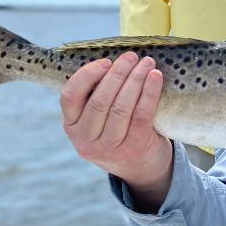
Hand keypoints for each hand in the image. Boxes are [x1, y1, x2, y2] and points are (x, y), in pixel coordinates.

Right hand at [60, 52, 172, 207]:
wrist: (142, 168)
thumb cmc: (118, 131)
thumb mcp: (97, 119)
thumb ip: (96, 95)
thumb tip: (114, 58)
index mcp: (72, 126)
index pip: (70, 96)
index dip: (87, 75)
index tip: (105, 61)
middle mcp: (85, 140)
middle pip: (100, 100)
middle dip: (118, 74)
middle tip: (131, 56)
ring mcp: (109, 147)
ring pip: (121, 107)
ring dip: (135, 79)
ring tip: (147, 63)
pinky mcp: (133, 148)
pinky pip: (142, 114)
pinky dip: (150, 92)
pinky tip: (155, 77)